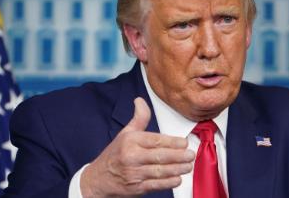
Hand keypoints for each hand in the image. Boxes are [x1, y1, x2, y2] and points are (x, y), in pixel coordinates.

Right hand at [80, 97, 195, 196]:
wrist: (98, 179)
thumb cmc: (114, 155)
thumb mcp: (125, 134)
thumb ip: (138, 118)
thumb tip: (140, 100)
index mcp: (130, 141)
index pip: (155, 140)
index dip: (172, 142)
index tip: (184, 143)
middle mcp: (132, 156)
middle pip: (160, 156)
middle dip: (179, 156)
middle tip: (191, 154)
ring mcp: (134, 173)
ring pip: (161, 171)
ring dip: (177, 169)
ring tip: (188, 166)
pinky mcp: (137, 188)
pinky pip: (156, 185)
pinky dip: (169, 182)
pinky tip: (178, 178)